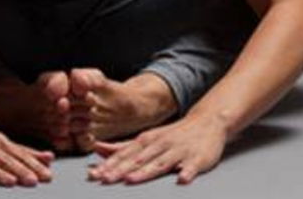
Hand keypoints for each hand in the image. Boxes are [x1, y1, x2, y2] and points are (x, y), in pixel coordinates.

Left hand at [87, 112, 227, 184]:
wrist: (206, 122)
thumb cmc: (173, 135)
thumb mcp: (147, 138)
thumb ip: (124, 147)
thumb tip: (98, 149)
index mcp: (147, 141)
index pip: (125, 154)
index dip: (109, 165)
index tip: (95, 174)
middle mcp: (160, 145)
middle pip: (138, 160)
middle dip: (121, 170)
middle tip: (105, 179)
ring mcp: (178, 151)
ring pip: (160, 163)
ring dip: (146, 171)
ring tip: (132, 180)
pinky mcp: (197, 158)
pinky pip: (192, 166)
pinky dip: (187, 172)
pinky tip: (182, 179)